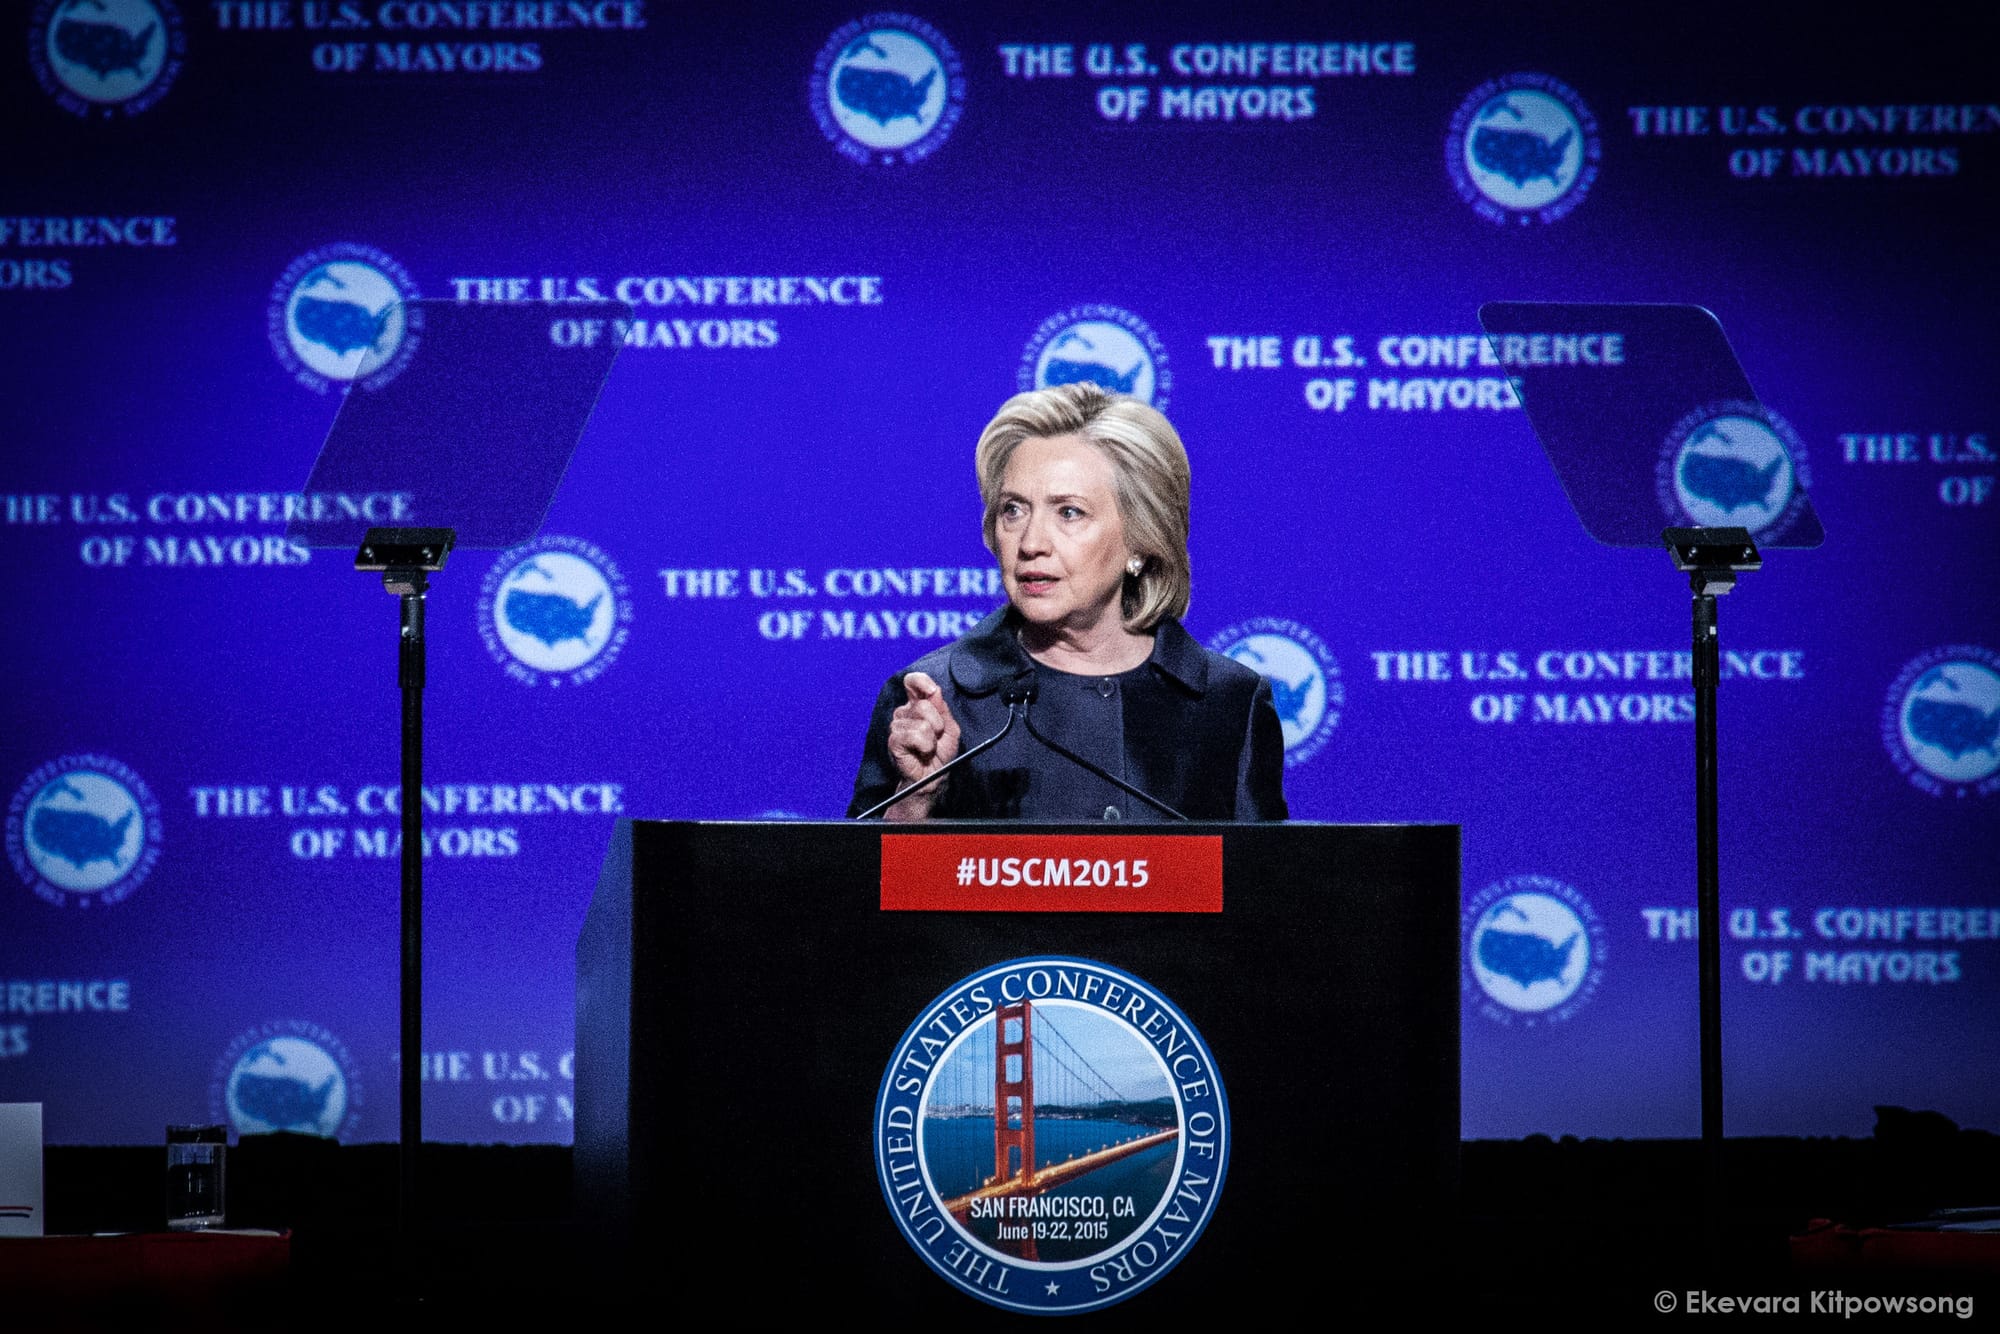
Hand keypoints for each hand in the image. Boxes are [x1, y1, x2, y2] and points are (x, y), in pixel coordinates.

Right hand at [885, 671, 960, 816]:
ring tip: (928, 748)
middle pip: (923, 705)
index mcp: (917, 705)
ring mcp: (896, 727)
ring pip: (921, 723)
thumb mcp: (950, 728)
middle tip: (936, 737)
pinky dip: (925, 746)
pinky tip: (922, 753)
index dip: (921, 682)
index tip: (931, 691)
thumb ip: (942, 708)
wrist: (933, 777)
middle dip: (938, 723)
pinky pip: (913, 735)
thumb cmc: (940, 753)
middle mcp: (904, 713)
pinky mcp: (893, 741)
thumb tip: (934, 690)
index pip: (913, 682)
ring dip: (932, 738)